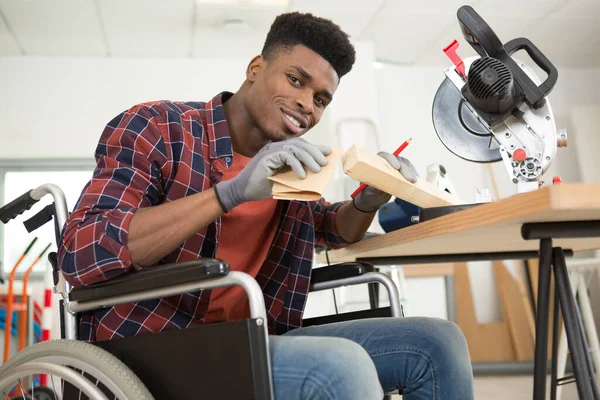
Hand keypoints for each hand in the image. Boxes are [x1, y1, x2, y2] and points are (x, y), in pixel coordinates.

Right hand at [214, 138, 330, 211]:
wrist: (243, 191)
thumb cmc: (262, 187)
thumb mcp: (284, 180)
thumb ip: (296, 175)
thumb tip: (314, 175)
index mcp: (279, 150)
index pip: (300, 145)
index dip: (314, 148)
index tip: (328, 152)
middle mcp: (275, 147)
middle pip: (300, 144)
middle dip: (314, 152)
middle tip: (324, 162)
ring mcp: (271, 150)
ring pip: (295, 148)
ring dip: (308, 158)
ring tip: (317, 169)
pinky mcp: (267, 156)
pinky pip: (286, 156)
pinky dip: (296, 165)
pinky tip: (302, 175)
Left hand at [353, 152, 417, 212]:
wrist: (373, 197)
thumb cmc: (368, 192)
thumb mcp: (369, 190)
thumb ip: (374, 186)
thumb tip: (380, 184)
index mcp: (375, 163)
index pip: (384, 156)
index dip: (391, 159)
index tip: (396, 167)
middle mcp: (385, 162)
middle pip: (397, 160)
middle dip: (405, 168)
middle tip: (409, 179)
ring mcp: (394, 166)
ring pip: (405, 164)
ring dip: (410, 171)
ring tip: (414, 181)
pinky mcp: (401, 172)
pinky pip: (409, 169)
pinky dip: (412, 173)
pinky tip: (415, 179)